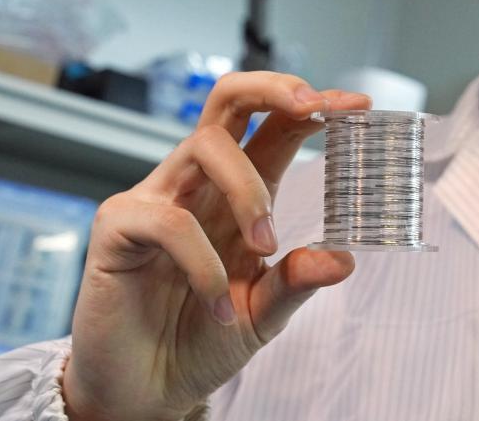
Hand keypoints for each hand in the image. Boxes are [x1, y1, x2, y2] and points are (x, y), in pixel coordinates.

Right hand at [62, 72, 369, 420]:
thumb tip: (343, 258)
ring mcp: (156, 199)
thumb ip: (297, 281)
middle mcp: (197, 182)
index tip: (360, 106)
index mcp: (238, 190)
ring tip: (265, 247)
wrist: (147, 392)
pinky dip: (203, 263)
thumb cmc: (202, 338)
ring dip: (248, 191)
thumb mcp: (264, 311)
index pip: (276, 125)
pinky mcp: (118, 228)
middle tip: (315, 110)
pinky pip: (169, 220)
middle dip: (274, 88)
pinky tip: (217, 304)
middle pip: (228, 99)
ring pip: (204, 146)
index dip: (314, 106)